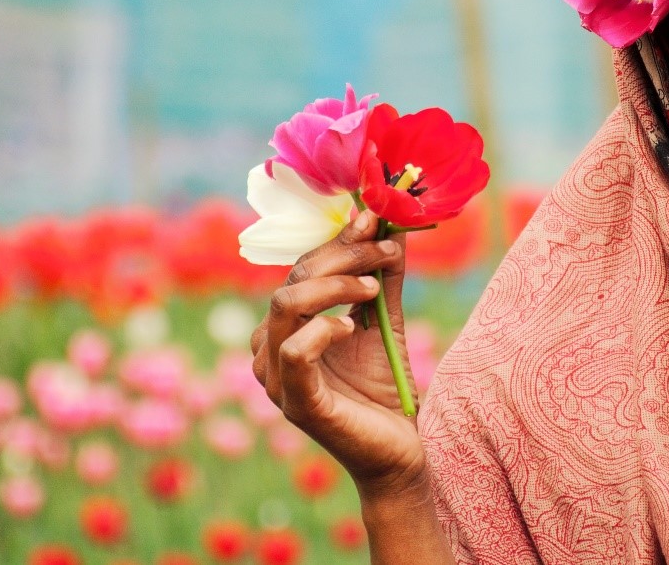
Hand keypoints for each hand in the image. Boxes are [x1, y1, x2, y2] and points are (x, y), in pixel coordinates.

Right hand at [250, 210, 426, 495]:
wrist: (397, 449)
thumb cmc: (383, 387)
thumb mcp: (384, 320)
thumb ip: (383, 276)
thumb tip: (392, 224)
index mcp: (286, 326)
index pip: (302, 268)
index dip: (338, 240)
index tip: (375, 219)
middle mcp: (270, 347)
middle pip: (293, 279)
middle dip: (343, 256)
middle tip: (385, 250)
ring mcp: (276, 376)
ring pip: (287, 305)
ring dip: (335, 285)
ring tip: (373, 290)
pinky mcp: (294, 401)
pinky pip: (295, 352)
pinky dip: (324, 329)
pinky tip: (351, 328)